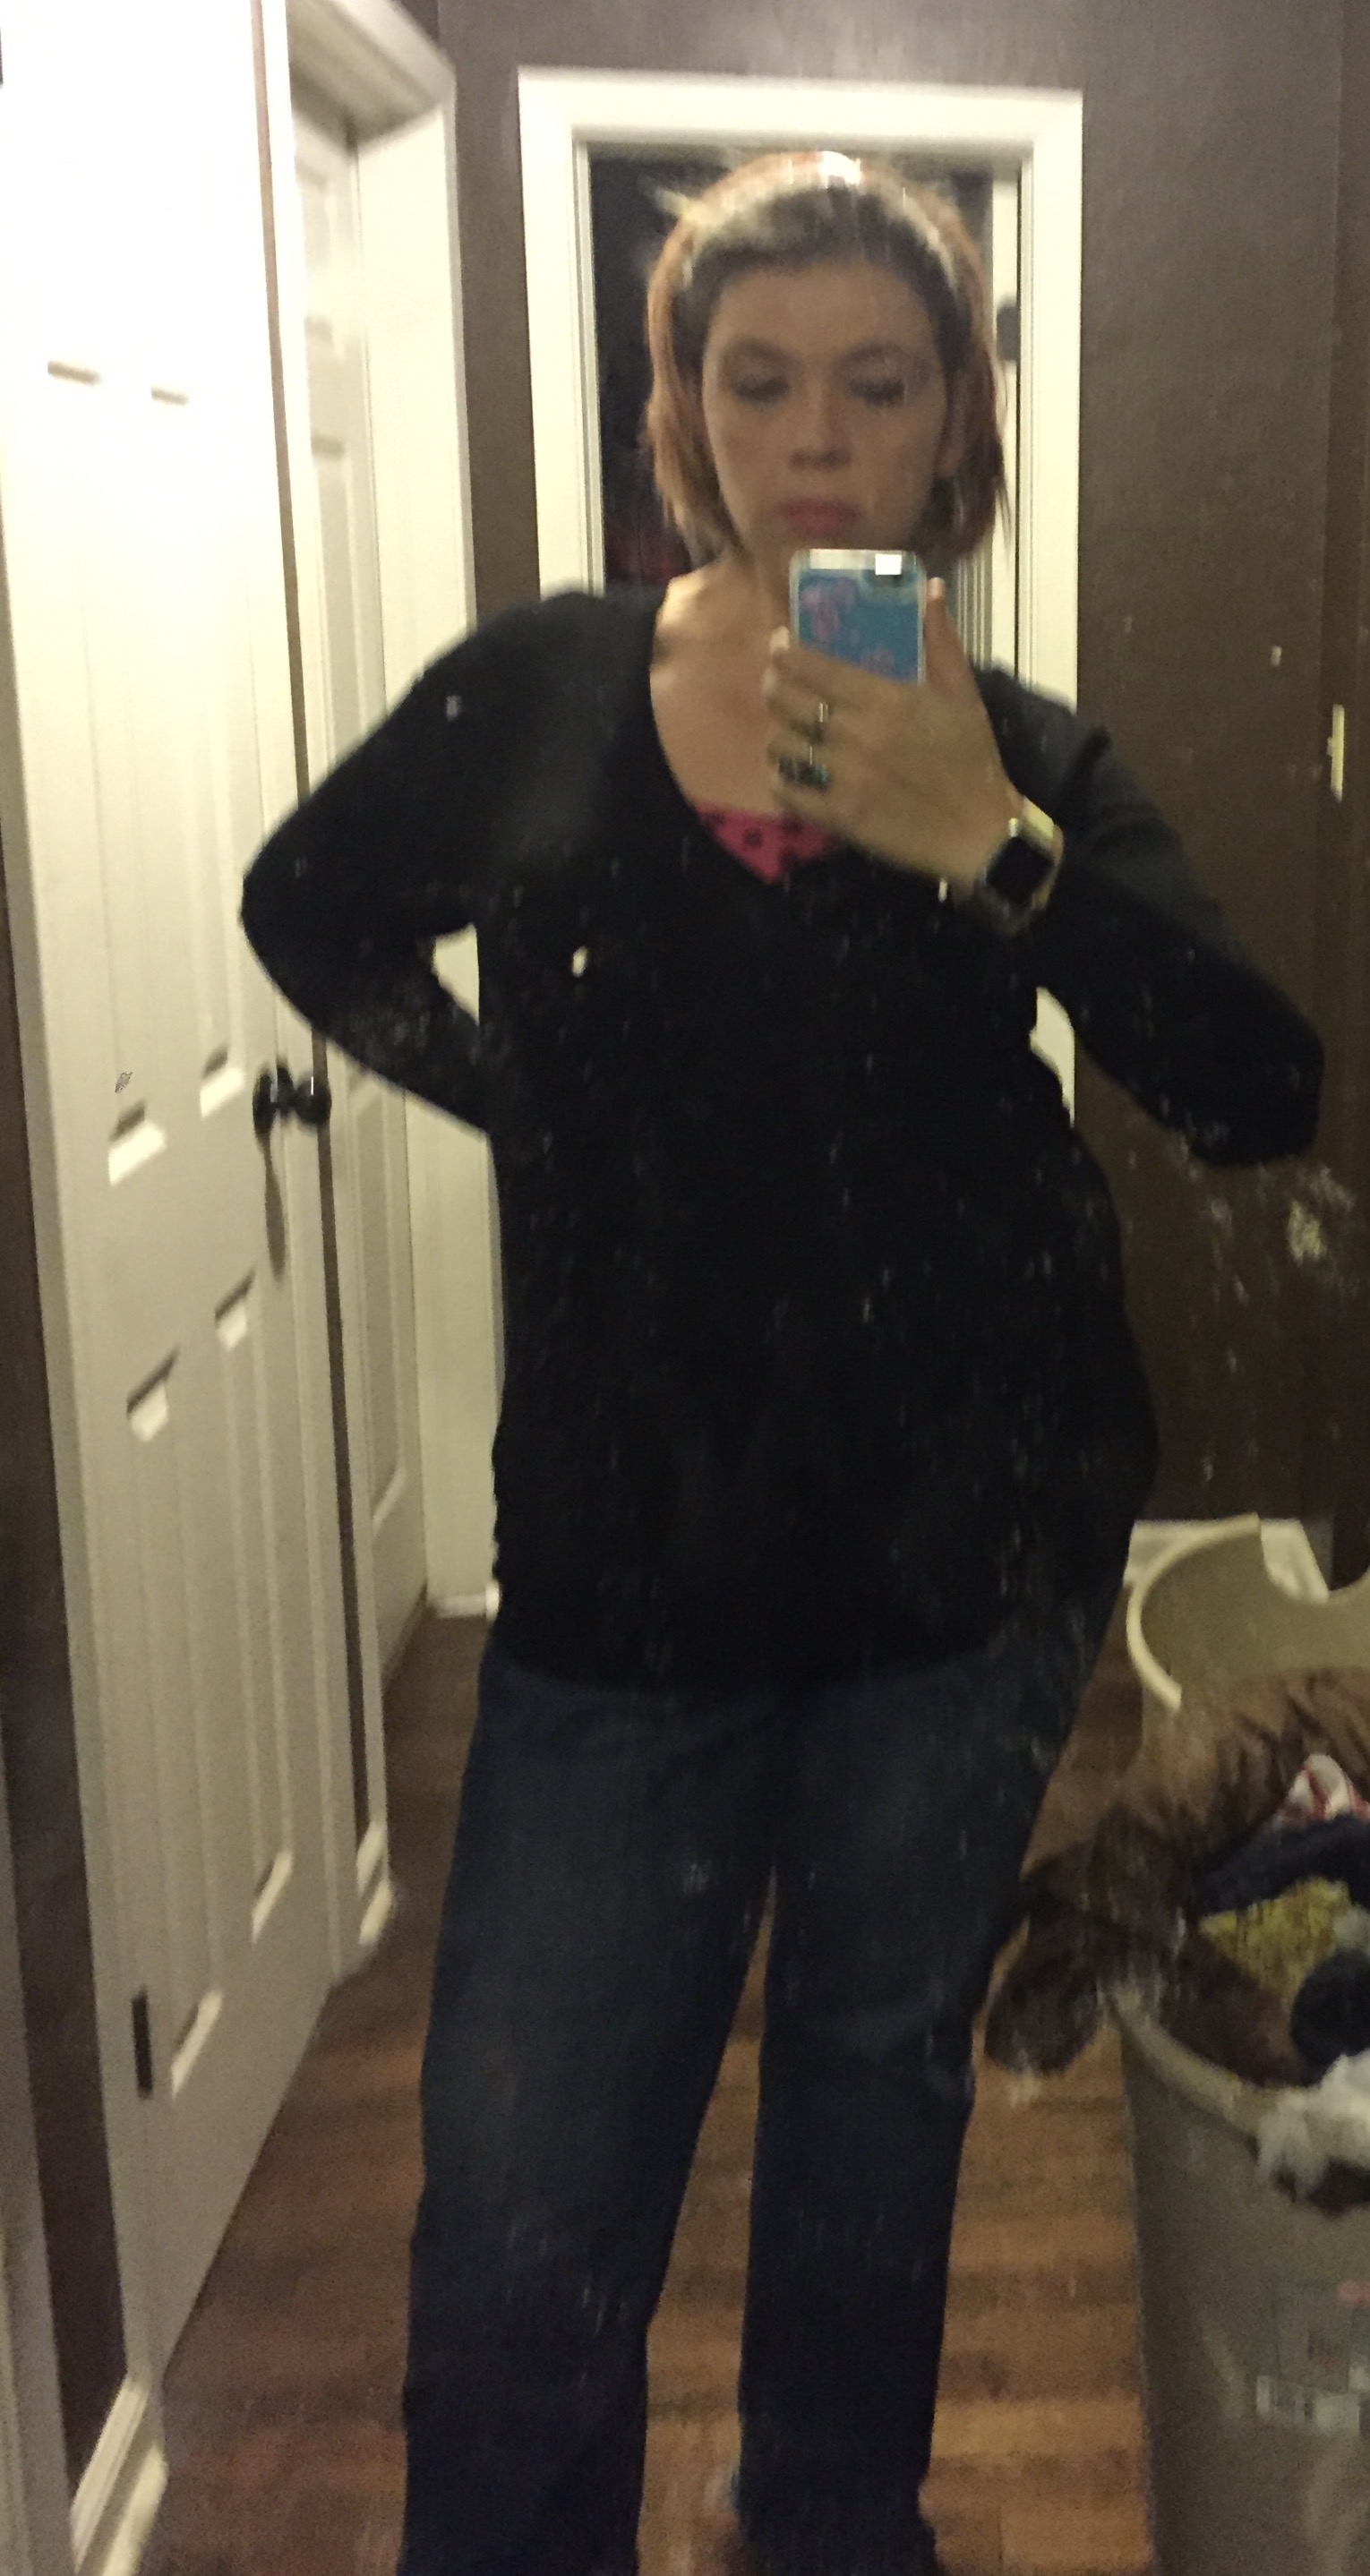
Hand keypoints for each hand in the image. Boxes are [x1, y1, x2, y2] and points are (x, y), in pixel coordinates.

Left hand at [762, 578, 1022, 887]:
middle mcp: (855, 733)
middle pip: (785, 700)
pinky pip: (787, 792)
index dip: (784, 650)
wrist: (979, 833)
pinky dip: (780, 781)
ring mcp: (843, 777)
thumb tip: (930, 589)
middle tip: (777, 686)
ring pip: (781, 746)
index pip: (812, 664)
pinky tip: (789, 776)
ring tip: (788, 734)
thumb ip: (941, 641)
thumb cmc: (971, 760)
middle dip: (772, 686)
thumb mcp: (963, 695)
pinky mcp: (838, 816)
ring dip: (778, 736)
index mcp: (883, 698)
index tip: (780, 644)